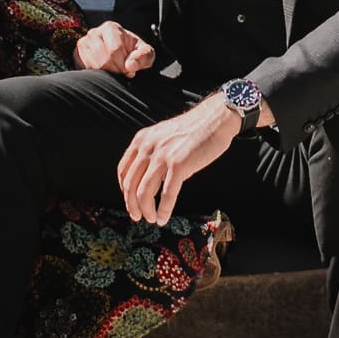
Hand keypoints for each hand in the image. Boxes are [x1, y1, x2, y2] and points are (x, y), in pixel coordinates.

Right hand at [75, 21, 153, 76]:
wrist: (121, 55)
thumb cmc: (134, 54)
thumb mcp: (146, 53)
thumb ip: (144, 56)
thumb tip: (130, 65)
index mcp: (110, 27)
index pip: (114, 50)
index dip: (123, 65)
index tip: (129, 70)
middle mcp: (94, 32)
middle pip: (103, 58)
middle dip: (115, 71)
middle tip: (122, 73)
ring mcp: (83, 43)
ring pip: (93, 65)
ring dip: (106, 74)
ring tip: (114, 72)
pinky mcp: (77, 54)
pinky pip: (84, 69)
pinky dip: (95, 75)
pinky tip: (103, 73)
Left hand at [116, 99, 240, 225]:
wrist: (215, 118)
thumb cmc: (193, 129)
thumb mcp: (163, 135)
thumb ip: (152, 152)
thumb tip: (148, 178)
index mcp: (142, 140)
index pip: (123, 170)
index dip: (124, 190)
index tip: (131, 201)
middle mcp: (148, 148)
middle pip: (130, 184)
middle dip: (132, 205)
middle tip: (138, 216)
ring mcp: (163, 156)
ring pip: (145, 192)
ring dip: (146, 210)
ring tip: (152, 218)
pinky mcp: (179, 165)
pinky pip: (167, 194)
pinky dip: (164, 210)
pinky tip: (164, 217)